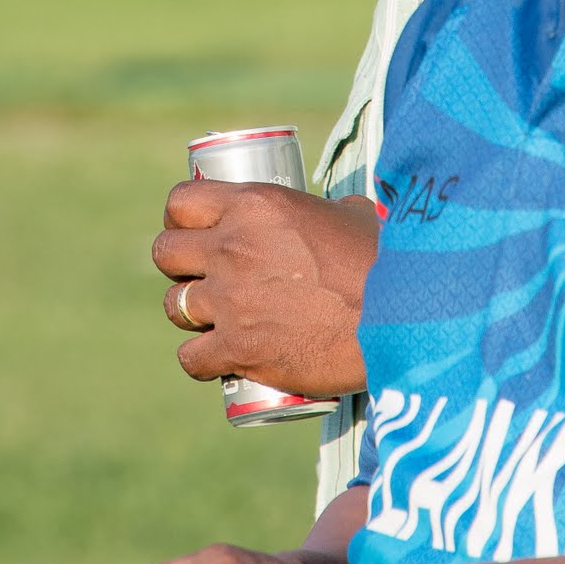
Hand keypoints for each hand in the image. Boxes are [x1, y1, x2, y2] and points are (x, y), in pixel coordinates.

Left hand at [153, 182, 377, 397]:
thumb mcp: (349, 214)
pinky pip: (191, 358)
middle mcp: (232, 247)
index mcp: (253, 205)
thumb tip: (330, 214)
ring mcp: (231, 299)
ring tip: (212, 320)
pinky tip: (215, 360)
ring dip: (189, 313)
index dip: (180, 219)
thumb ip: (324, 210)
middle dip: (179, 266)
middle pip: (165, 253)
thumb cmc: (383, 262)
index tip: (193, 233)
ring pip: (174, 305)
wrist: (399, 317)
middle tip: (202, 277)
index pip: (181, 202)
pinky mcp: (239, 347)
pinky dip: (200, 361)